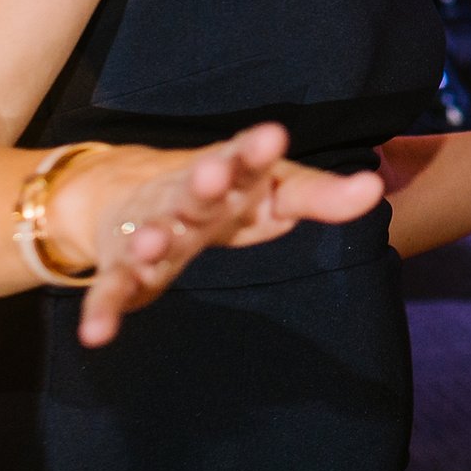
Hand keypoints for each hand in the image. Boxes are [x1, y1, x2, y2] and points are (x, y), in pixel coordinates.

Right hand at [46, 122, 386, 348]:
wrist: (124, 192)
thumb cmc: (224, 195)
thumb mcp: (274, 191)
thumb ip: (320, 195)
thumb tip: (374, 189)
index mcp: (230, 177)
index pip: (247, 160)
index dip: (256, 151)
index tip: (272, 135)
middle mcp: (188, 198)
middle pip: (196, 190)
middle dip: (203, 182)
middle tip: (213, 170)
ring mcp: (151, 231)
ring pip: (152, 233)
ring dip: (152, 237)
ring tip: (154, 242)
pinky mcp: (123, 269)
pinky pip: (111, 289)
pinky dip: (102, 310)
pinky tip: (97, 335)